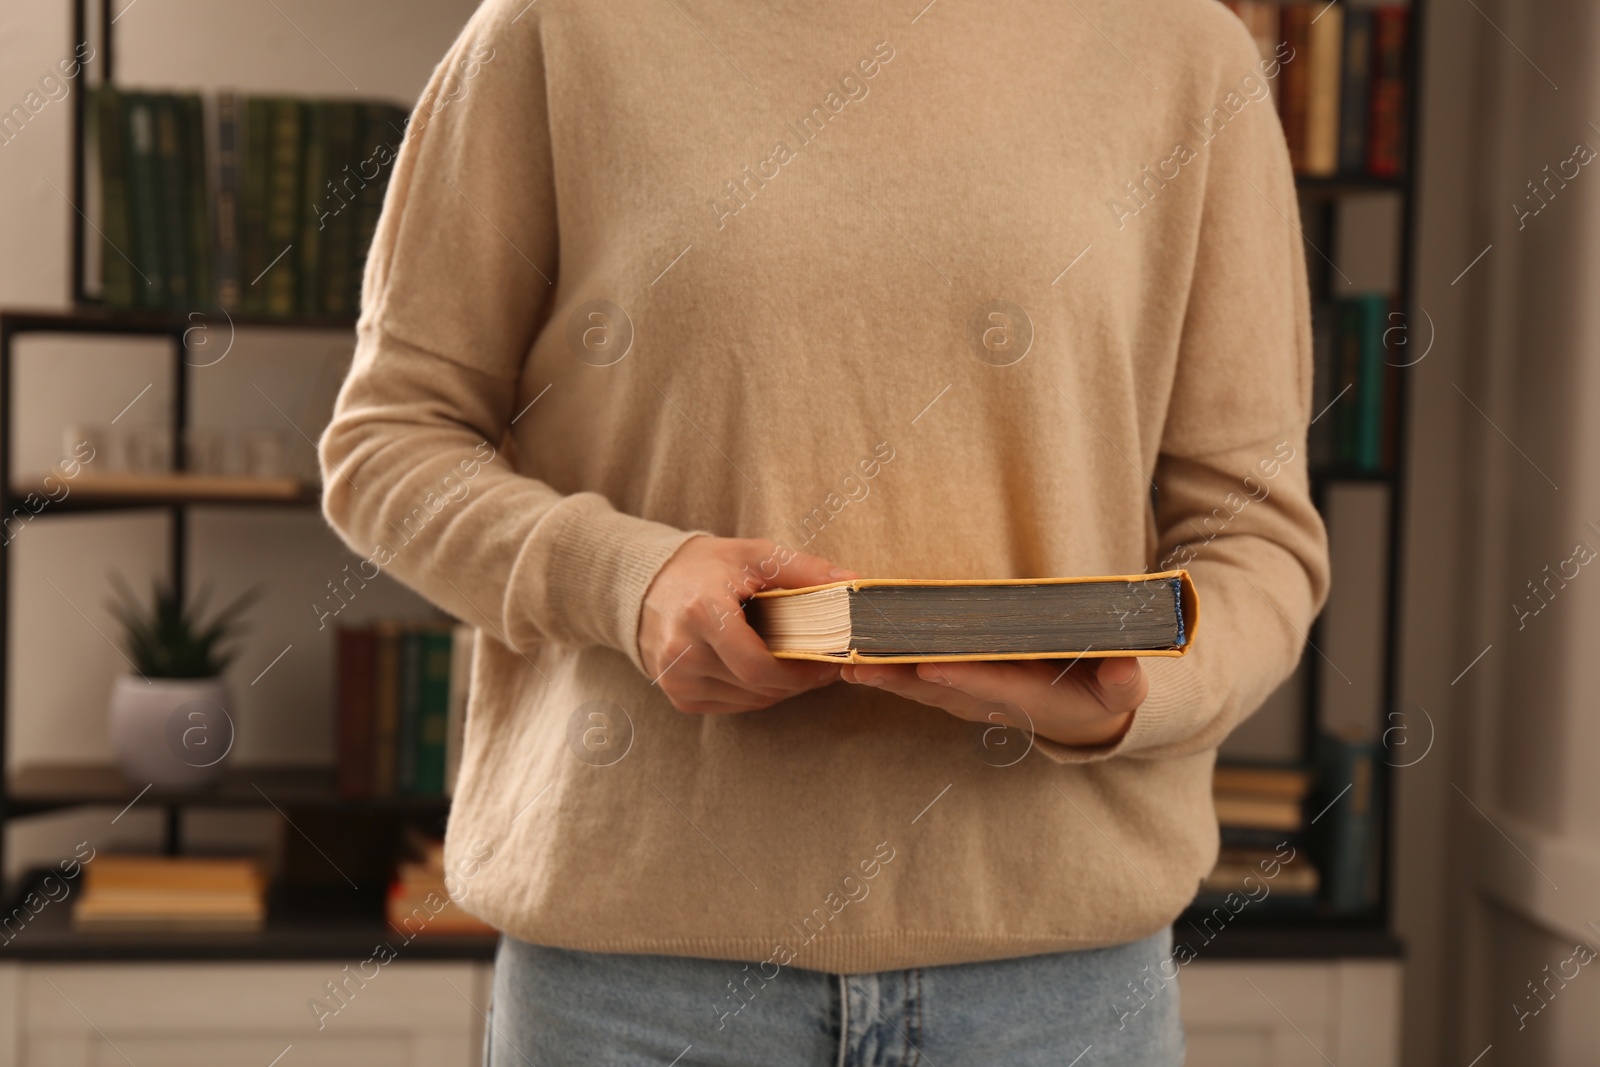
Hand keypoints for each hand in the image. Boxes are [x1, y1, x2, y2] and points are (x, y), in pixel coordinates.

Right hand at [639, 536, 854, 713]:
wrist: (650, 583)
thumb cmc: (709, 567)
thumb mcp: (757, 556)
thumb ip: (805, 571)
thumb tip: (852, 584)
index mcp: (702, 614)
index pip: (759, 667)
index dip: (801, 672)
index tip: (830, 662)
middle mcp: (683, 652)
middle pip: (758, 687)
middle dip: (799, 680)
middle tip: (824, 662)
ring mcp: (676, 678)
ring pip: (750, 701)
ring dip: (781, 688)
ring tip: (798, 663)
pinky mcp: (678, 695)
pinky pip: (733, 705)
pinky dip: (756, 692)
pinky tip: (766, 669)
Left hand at [840, 656, 1148, 747]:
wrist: (1083, 717)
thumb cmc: (1104, 694)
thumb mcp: (1124, 689)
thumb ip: (1123, 679)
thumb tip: (1125, 666)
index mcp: (1030, 697)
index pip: (991, 685)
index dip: (961, 676)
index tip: (929, 664)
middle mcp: (989, 701)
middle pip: (939, 687)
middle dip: (899, 675)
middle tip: (859, 661)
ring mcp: (967, 697)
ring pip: (917, 685)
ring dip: (880, 673)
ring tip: (842, 658)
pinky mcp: (952, 686)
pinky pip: (911, 676)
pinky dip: (882, 666)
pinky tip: (850, 653)